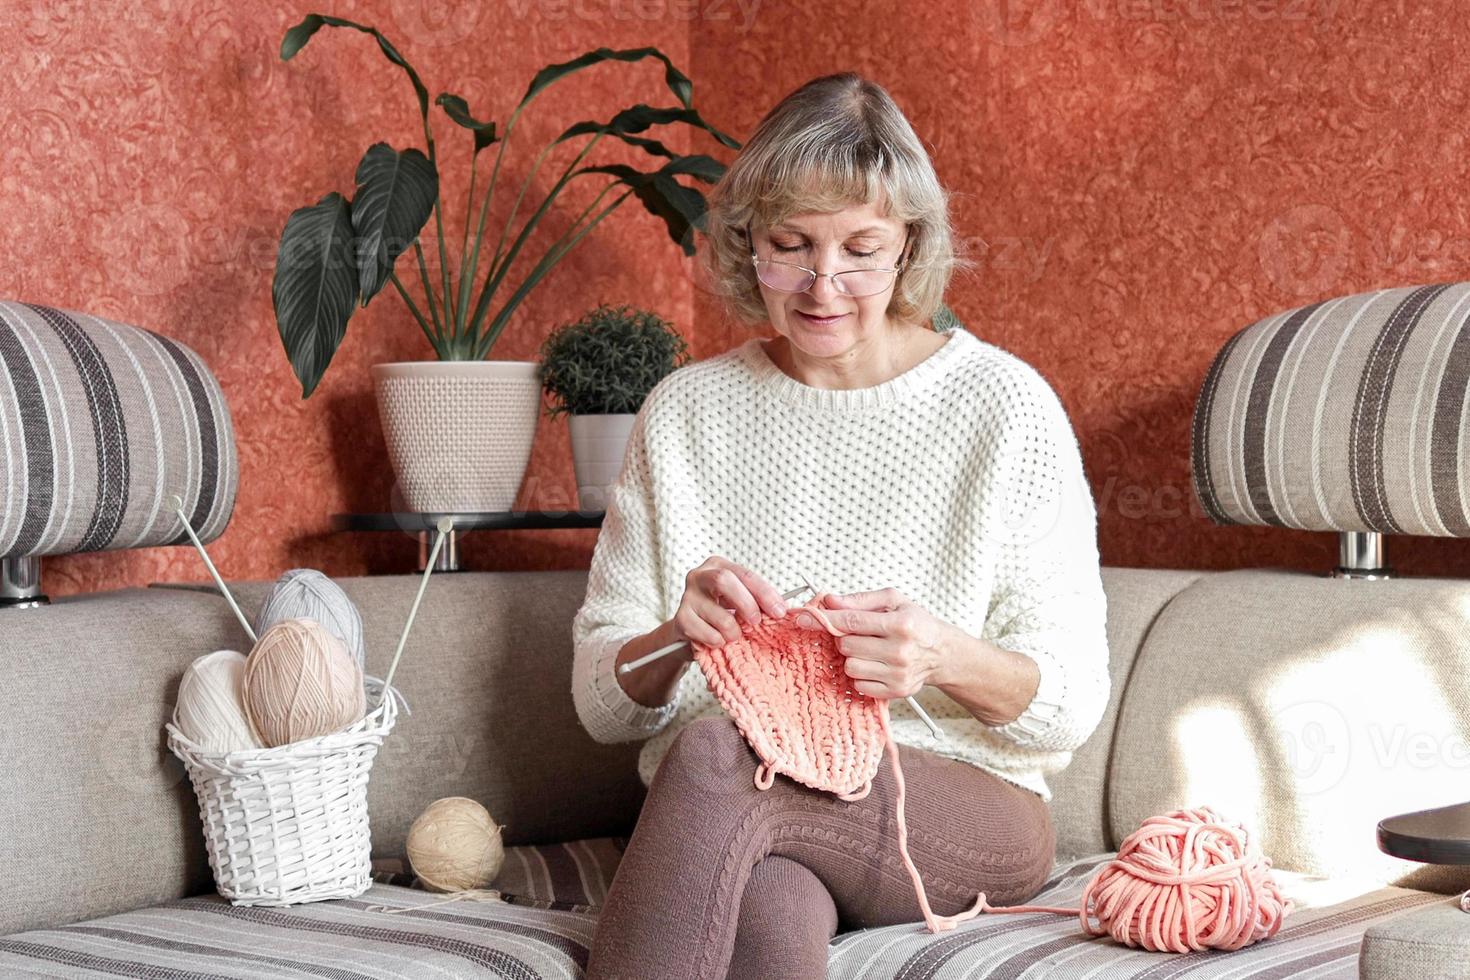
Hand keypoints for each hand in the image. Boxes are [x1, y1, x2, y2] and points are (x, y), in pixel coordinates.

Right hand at [671, 556, 790, 651]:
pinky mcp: (680, 618)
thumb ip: (757, 601)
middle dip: (746, 604)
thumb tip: (779, 609)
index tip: (780, 611)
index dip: (764, 593)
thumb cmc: (720, 611)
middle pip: (724, 581)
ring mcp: (687, 596)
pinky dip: (718, 641)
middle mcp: (699, 576)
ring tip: (734, 635)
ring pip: (719, 615)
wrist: (691, 630)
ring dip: (733, 631)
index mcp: (718, 565)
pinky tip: (717, 640)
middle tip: (756, 622)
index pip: (745, 574)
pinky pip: (707, 633)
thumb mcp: (739, 600)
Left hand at [794, 588, 949, 699]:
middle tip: (859, 635)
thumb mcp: (893, 600)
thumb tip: (830, 601)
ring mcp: (898, 674)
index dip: (824, 619)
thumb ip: (860, 600)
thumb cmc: (916, 623)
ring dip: (853, 658)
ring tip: (869, 650)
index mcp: (900, 624)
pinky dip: (861, 675)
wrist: (941, 653)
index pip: (851, 622)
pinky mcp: (896, 691)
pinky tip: (874, 665)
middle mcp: (900, 651)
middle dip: (845, 639)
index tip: (804, 618)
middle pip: (846, 646)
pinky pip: (859, 685)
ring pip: (850, 667)